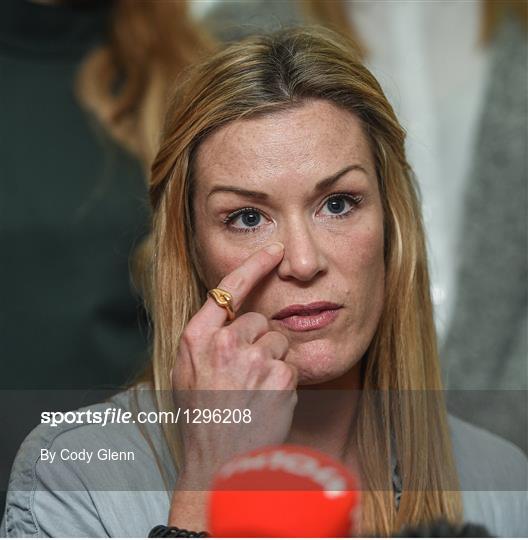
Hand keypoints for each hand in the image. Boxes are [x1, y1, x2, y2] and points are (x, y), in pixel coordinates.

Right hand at [171, 242, 297, 488]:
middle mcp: (224, 343)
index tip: (273, 250)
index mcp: (197, 338)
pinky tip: (266, 399)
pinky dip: (283, 380)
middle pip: (259, 321)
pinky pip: (290, 364)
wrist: (219, 460)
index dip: (254, 265)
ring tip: (254, 390)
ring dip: (272, 361)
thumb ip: (206, 339)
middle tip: (245, 374)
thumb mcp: (187, 371)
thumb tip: (229, 315)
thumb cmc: (203, 415)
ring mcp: (253, 359)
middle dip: (258, 341)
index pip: (228, 289)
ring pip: (277, 342)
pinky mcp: (279, 377)